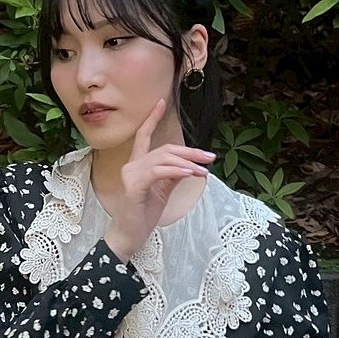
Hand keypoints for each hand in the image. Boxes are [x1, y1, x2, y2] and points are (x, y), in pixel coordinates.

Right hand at [103, 99, 215, 260]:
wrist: (129, 236)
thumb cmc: (143, 214)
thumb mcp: (162, 191)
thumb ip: (172, 175)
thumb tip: (190, 165)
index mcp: (137, 164)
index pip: (143, 136)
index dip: (152, 118)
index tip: (162, 102)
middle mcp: (132, 165)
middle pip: (165, 149)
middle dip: (190, 152)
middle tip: (209, 157)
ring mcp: (131, 175)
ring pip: (163, 159)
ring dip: (187, 163)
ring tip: (203, 170)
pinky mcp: (133, 187)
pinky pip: (158, 172)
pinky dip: (175, 171)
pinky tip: (189, 174)